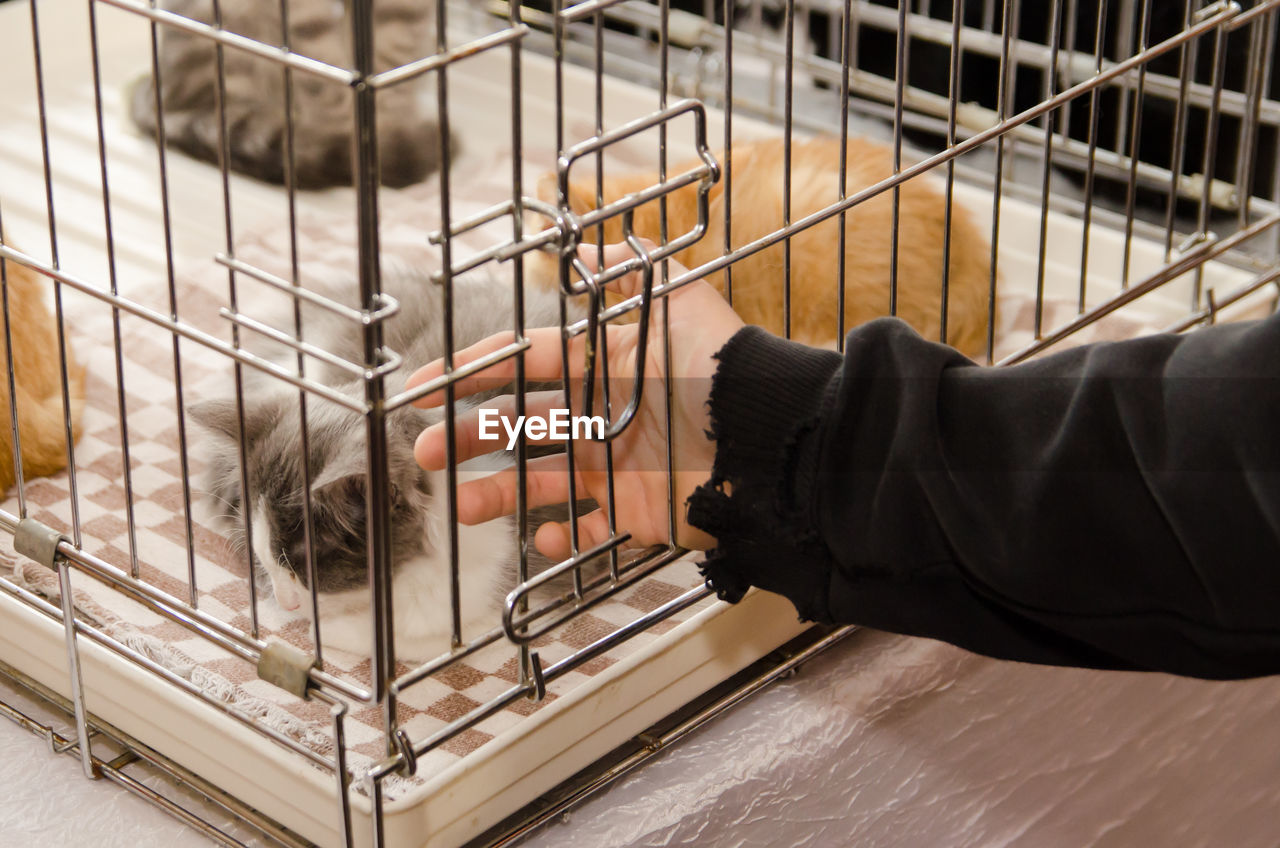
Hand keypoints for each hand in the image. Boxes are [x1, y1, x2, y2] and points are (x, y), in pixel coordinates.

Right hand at [407, 241, 744, 559]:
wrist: (768, 440)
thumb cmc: (723, 367)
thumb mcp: (677, 300)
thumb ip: (627, 267)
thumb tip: (575, 242)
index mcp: (605, 363)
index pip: (526, 362)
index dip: (474, 371)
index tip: (423, 387)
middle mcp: (604, 413)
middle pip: (522, 425)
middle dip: (471, 437)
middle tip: (427, 452)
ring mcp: (617, 465)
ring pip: (542, 480)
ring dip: (498, 494)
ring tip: (460, 509)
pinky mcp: (637, 510)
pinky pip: (589, 528)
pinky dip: (559, 535)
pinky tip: (537, 536)